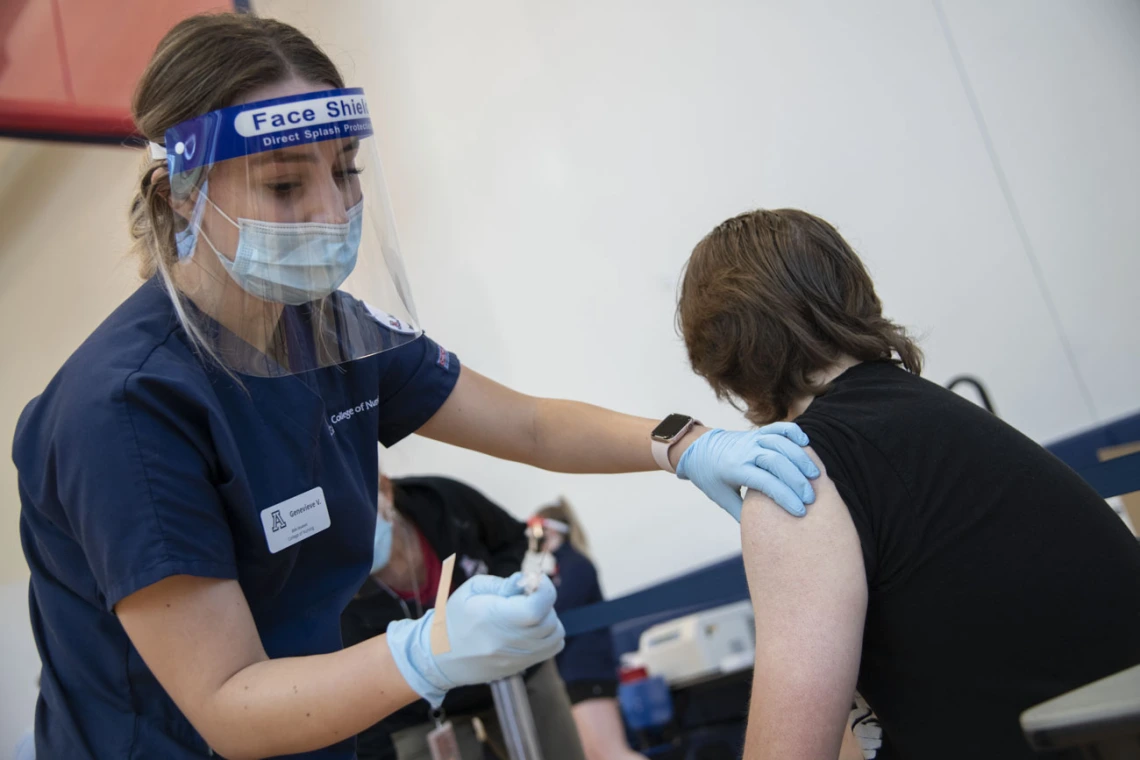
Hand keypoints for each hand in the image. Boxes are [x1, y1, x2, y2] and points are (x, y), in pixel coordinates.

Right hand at [386, 574, 563, 706]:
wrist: (440, 658)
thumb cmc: (454, 618)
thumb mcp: (472, 590)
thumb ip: (503, 583)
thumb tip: (527, 580)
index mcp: (492, 619)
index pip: (536, 608)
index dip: (545, 590)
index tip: (536, 581)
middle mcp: (507, 642)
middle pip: (549, 620)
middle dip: (544, 600)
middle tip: (527, 595)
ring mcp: (515, 658)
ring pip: (555, 634)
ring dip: (548, 617)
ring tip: (528, 611)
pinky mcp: (520, 667)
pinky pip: (551, 648)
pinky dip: (549, 634)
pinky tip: (532, 627)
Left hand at [676, 423, 818, 519]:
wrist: (698, 449)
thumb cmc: (711, 478)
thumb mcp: (722, 498)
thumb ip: (742, 513)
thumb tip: (763, 533)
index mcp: (734, 470)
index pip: (765, 482)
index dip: (785, 497)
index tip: (800, 511)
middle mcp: (745, 452)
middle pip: (776, 462)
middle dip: (797, 481)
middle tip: (811, 498)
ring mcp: (752, 439)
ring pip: (781, 443)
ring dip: (801, 458)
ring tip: (815, 476)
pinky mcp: (757, 432)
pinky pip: (778, 428)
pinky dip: (793, 432)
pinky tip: (805, 443)